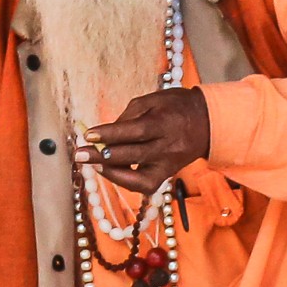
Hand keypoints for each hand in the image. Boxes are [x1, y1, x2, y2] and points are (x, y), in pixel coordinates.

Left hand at [75, 87, 209, 194]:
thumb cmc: (175, 107)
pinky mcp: (167, 175)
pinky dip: (124, 181)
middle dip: (103, 156)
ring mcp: (168, 165)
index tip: (88, 135)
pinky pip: (144, 186)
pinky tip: (109, 171)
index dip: (111, 133)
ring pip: (138, 177)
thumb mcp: (152, 100)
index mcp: (165, 122)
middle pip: (134, 154)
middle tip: (79, 155)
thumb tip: (106, 134)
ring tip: (93, 163)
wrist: (206, 122)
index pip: (136, 131)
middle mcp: (168, 147)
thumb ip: (129, 115)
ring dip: (111, 172)